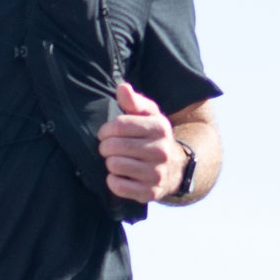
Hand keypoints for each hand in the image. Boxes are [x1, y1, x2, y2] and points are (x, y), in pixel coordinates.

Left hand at [99, 83, 183, 203]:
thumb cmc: (153, 137)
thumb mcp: (148, 116)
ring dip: (110, 163)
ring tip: (116, 160)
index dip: (106, 129)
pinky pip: (118, 186)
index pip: (120, 125)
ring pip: (114, 165)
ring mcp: (156, 173)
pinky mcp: (149, 192)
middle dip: (105, 147)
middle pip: (114, 146)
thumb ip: (133, 101)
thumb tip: (122, 88)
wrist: (174, 169)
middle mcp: (162, 151)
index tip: (105, 133)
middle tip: (108, 148)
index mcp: (160, 128)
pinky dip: (113, 181)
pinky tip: (119, 175)